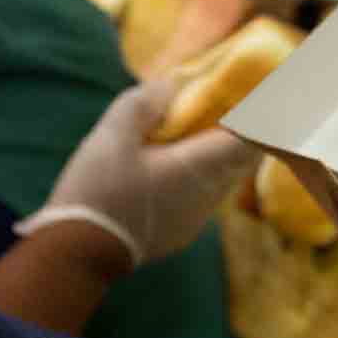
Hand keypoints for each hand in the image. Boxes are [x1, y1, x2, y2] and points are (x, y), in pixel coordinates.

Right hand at [17, 79, 262, 270]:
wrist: (77, 252)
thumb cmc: (97, 190)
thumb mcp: (113, 135)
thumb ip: (145, 104)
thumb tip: (172, 84)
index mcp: (198, 168)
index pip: (253, 140)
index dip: (259, 116)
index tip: (254, 96)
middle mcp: (208, 196)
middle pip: (242, 159)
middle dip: (239, 131)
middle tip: (224, 106)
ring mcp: (196, 219)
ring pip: (223, 179)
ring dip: (216, 154)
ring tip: (193, 132)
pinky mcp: (181, 233)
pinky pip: (203, 197)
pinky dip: (198, 176)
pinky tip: (169, 167)